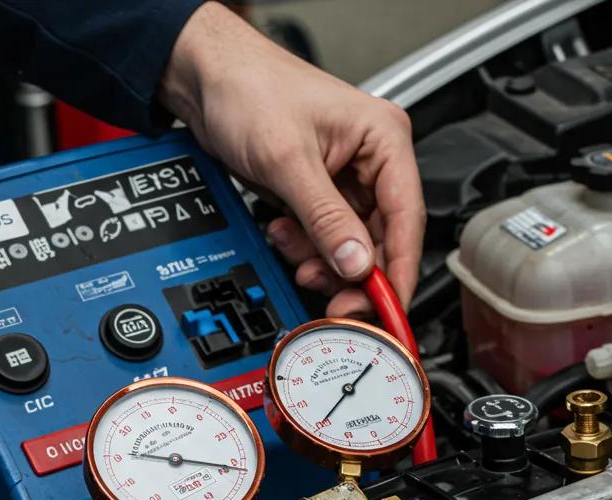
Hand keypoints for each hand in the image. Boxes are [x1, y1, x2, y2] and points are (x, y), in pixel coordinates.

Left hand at [161, 3, 425, 316]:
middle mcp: (373, 161)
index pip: (408, 218)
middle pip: (382, 240)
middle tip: (336, 302)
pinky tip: (284, 233)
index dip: (400, 270)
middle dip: (353, 272)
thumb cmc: (248, 88)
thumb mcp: (288, 160)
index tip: (390, 309)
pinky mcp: (322, 194)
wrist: (204, 79)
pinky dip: (306, 248)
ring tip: (294, 251)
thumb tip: (355, 264)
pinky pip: (326, 239)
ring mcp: (348, 180)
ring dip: (322, 260)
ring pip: (352, 246)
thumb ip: (326, 218)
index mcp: (385, 139)